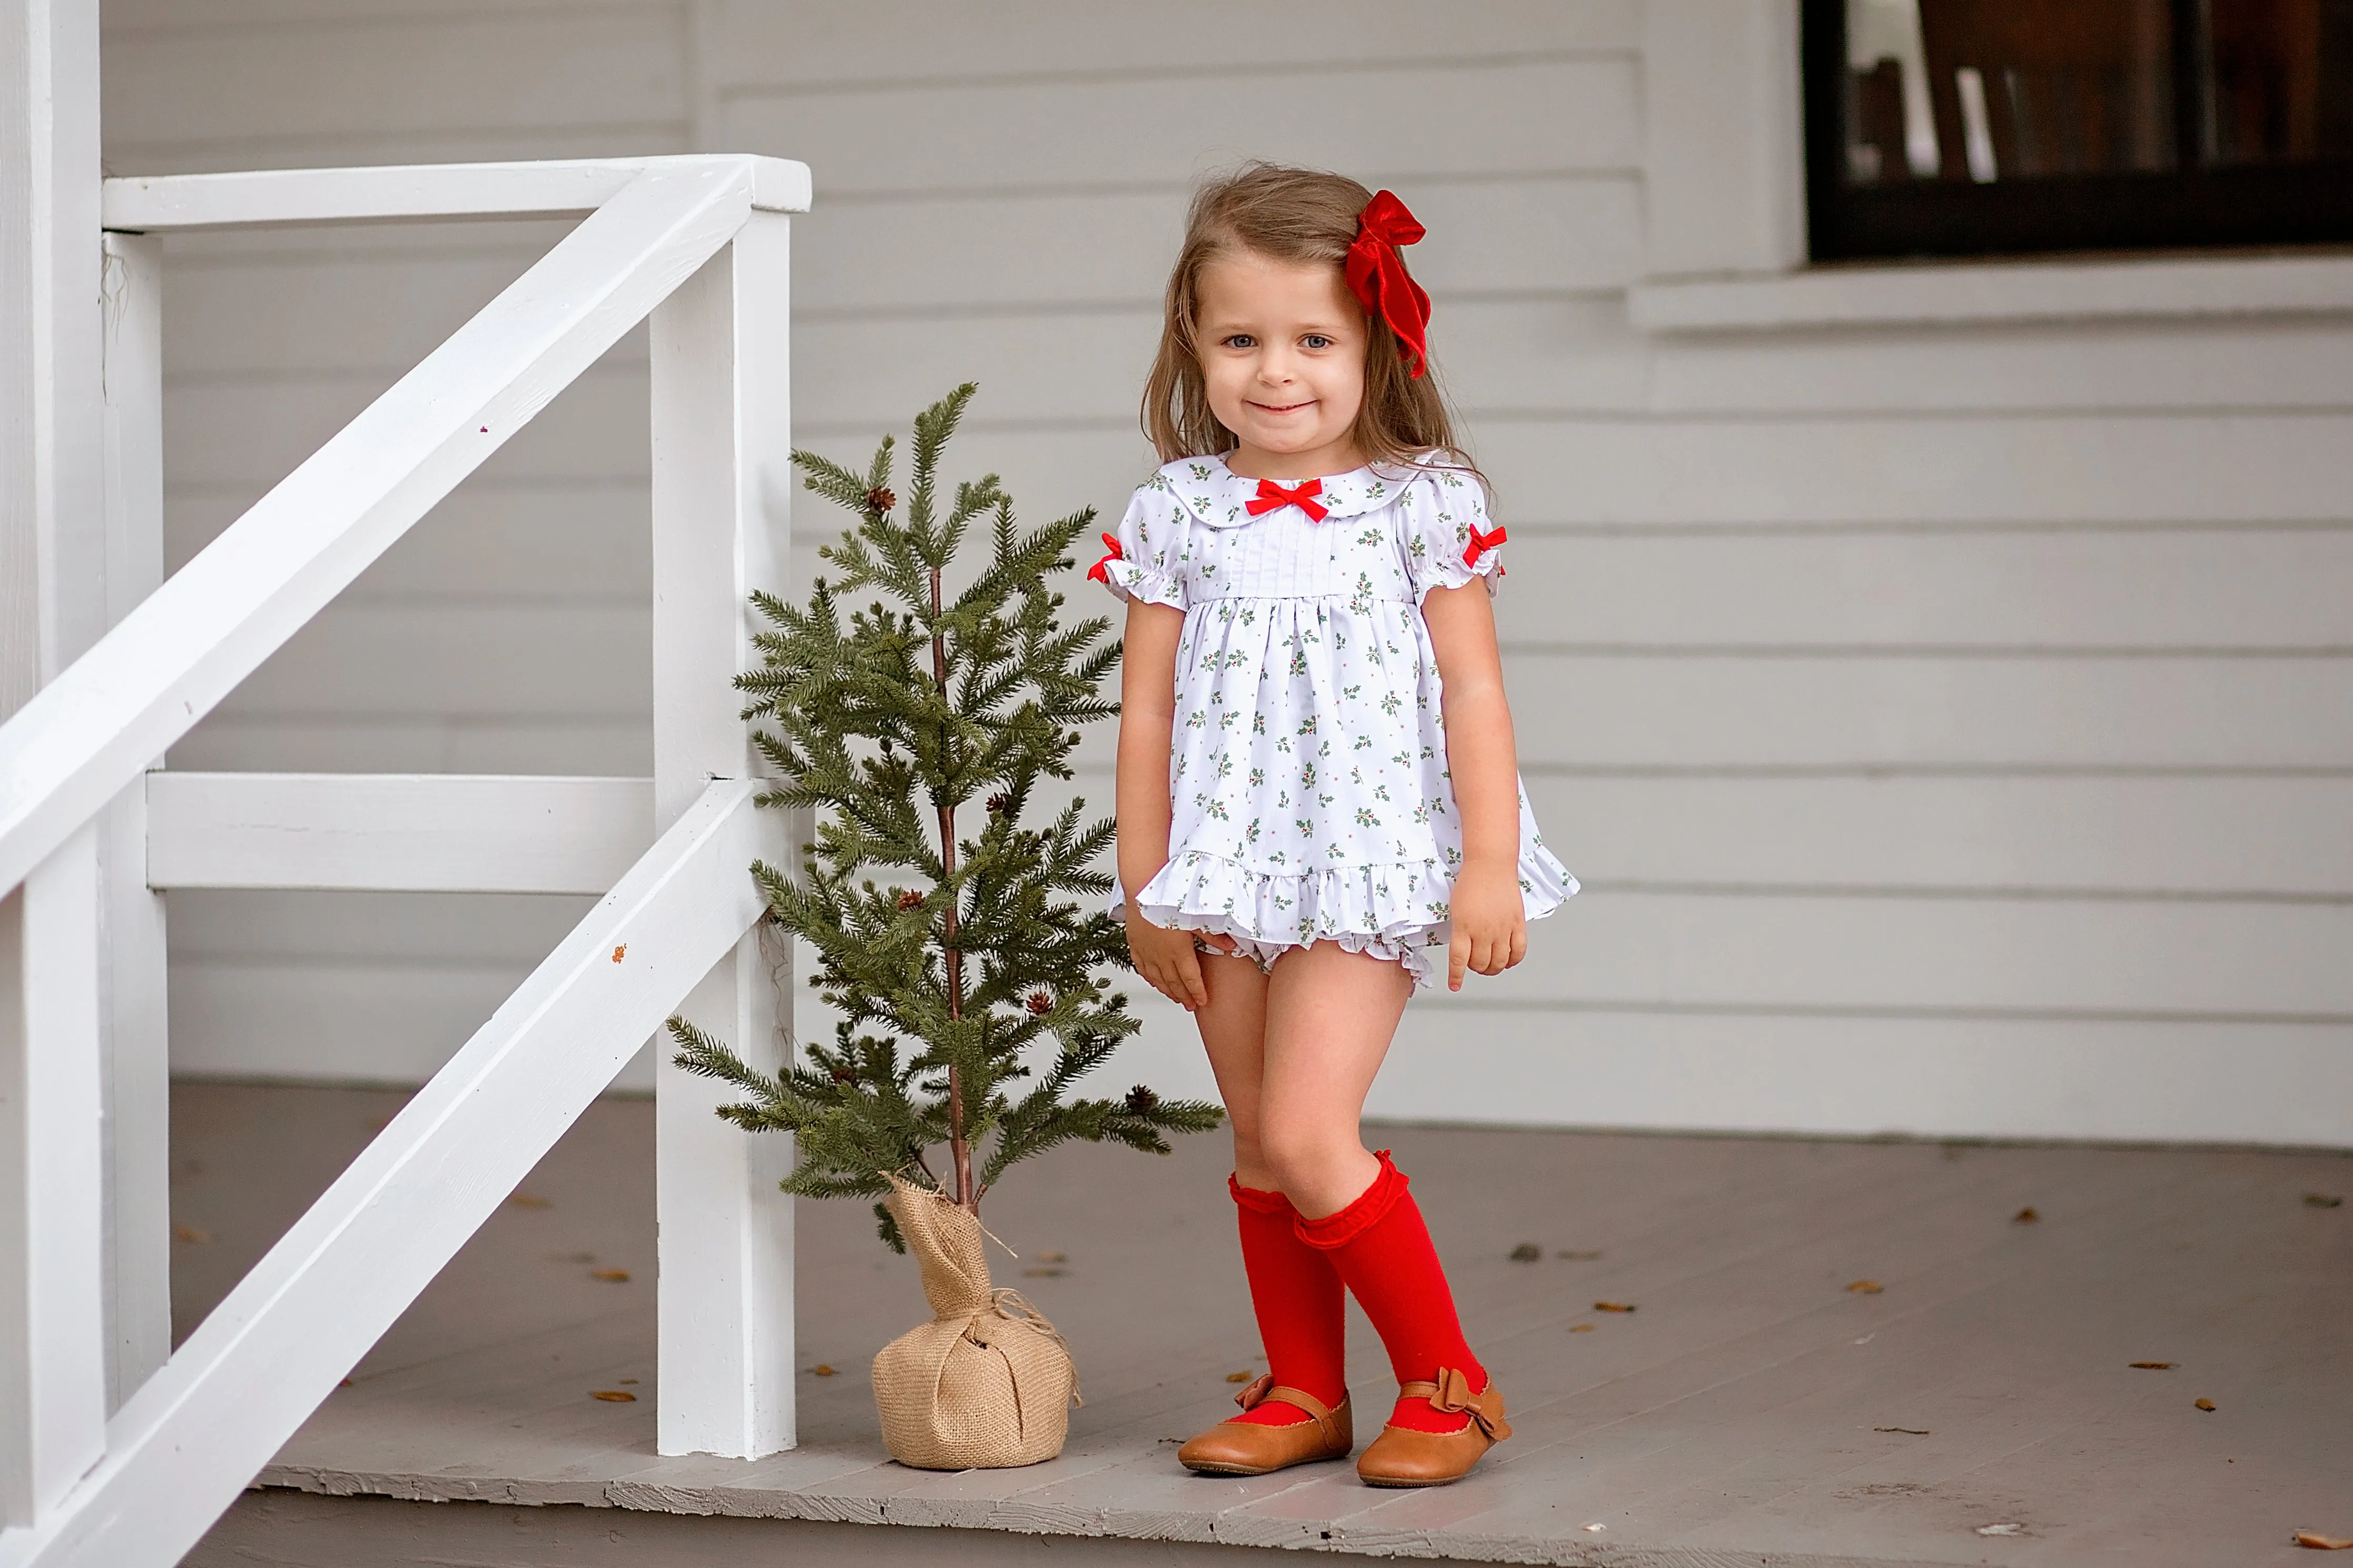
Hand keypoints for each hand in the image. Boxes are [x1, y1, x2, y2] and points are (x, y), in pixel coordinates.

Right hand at [1124, 909, 1235, 1011]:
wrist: (1140, 888)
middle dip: (1184, 996)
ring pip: (1158, 979)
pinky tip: (1154, 981)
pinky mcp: (1135, 945)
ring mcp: (1147, 952)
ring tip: (1175, 998)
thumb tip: (1232, 947)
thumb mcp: (1195, 918)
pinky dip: (1150, 978)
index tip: (1202, 1001)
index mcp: (1179, 951)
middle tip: (1190, 1006)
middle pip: (1174, 983)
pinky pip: (1142, 968)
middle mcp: (1161, 956)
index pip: (1191, 979)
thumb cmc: (1166, 900)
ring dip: (1167, 990)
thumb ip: (1213, 936)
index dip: (1197, 993)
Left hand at [1446, 859, 1526, 991]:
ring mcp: (1502, 928)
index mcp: (1463, 926)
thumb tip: (1463, 953)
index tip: (1455, 985)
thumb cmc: (1470, 883)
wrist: (1490, 864)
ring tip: (1490, 964)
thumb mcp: (1455, 910)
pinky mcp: (1518, 923)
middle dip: (1476, 969)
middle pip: (1481, 964)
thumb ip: (1460, 932)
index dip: (1456, 976)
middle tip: (1475, 964)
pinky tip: (1508, 960)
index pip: (1458, 960)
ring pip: (1500, 962)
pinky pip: (1519, 951)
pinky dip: (1513, 960)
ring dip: (1494, 968)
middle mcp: (1483, 930)